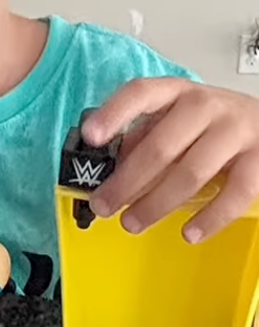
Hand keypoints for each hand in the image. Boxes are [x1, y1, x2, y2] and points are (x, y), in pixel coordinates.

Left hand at [83, 79, 258, 241]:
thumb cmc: (212, 127)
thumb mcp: (175, 122)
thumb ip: (143, 139)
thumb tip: (107, 170)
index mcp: (177, 93)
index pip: (141, 93)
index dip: (114, 114)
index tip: (90, 137)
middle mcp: (206, 106)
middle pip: (160, 146)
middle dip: (126, 182)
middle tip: (103, 206)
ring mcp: (235, 131)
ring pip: (190, 173)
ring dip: (156, 204)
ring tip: (132, 223)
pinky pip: (234, 194)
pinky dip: (209, 218)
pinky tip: (189, 233)